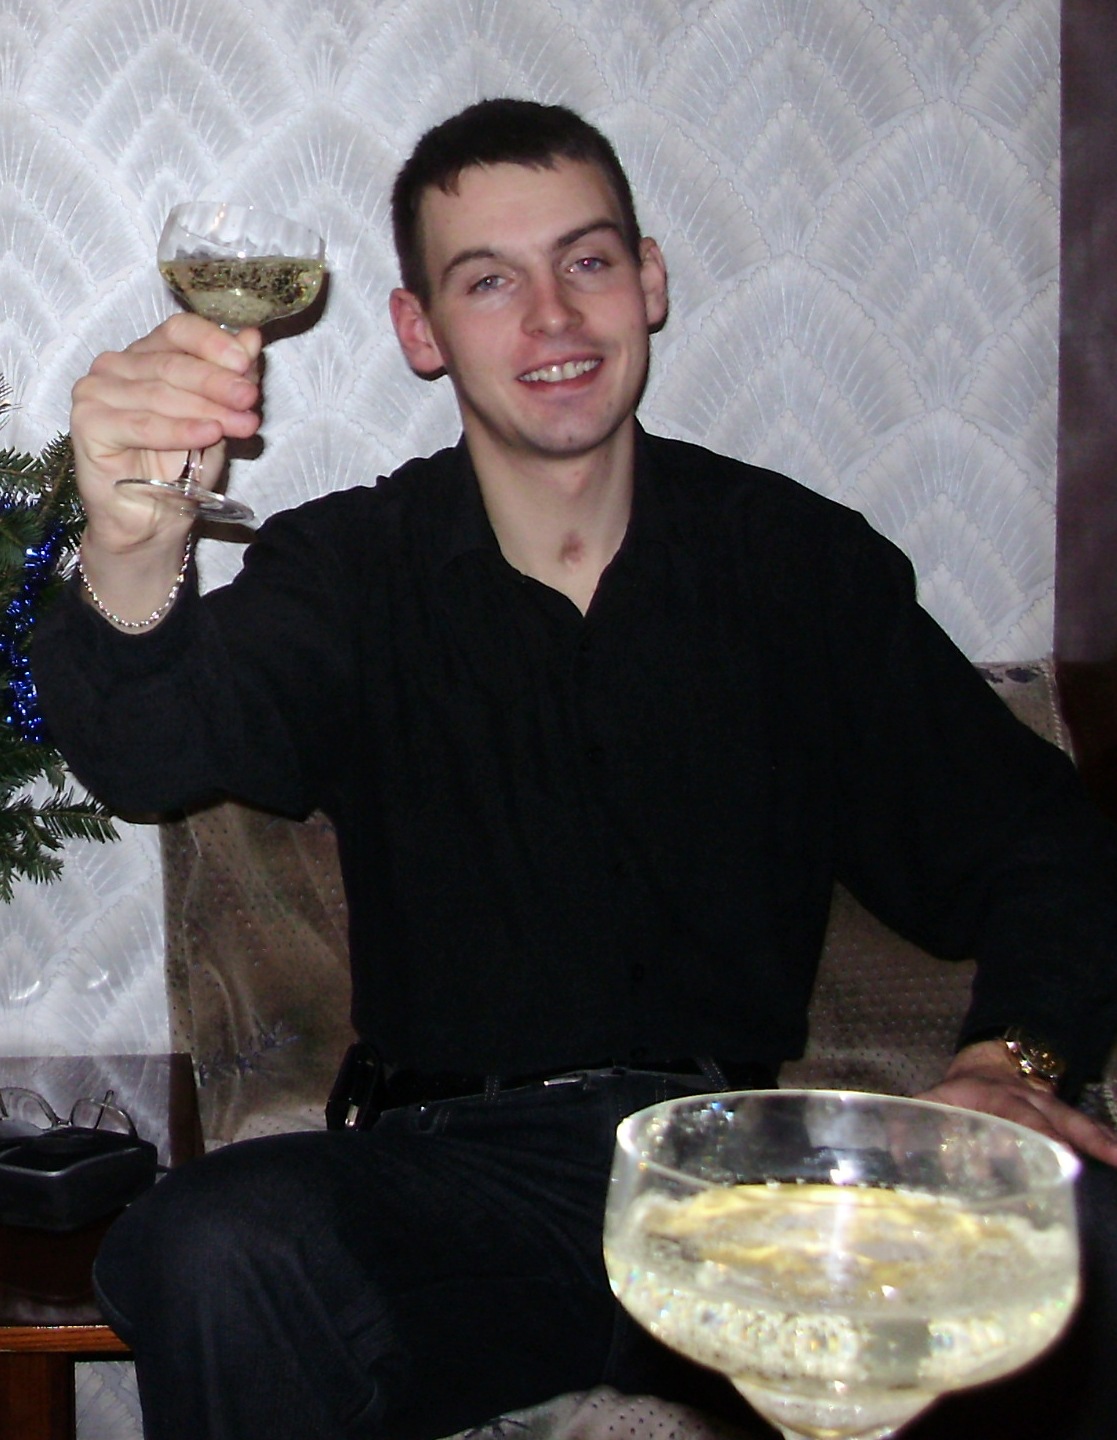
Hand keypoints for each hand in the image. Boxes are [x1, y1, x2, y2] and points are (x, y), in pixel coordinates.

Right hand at [71, 313, 261, 550]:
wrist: (152, 520)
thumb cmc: (181, 469)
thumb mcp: (217, 420)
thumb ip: (230, 380)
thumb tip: (252, 338)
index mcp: (146, 354)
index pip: (178, 331)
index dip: (213, 343)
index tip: (246, 363)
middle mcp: (116, 366)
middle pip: (172, 363)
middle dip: (218, 383)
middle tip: (250, 399)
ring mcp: (96, 392)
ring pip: (160, 393)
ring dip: (206, 409)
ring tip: (241, 424)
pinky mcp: (87, 423)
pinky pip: (141, 424)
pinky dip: (179, 430)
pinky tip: (208, 435)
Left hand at [920, 1040, 1116, 1167]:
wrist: (989, 1065)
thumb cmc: (960, 1094)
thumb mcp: (934, 1100)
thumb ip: (915, 1123)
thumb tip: (895, 1151)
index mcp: (997, 1096)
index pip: (1019, 1113)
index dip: (1037, 1131)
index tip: (1055, 1150)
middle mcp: (1031, 1100)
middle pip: (1058, 1117)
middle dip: (1078, 1139)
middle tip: (1092, 1161)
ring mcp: (1052, 1108)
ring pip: (1080, 1121)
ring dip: (1102, 1142)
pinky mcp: (1066, 1120)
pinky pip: (1089, 1131)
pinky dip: (1107, 1144)